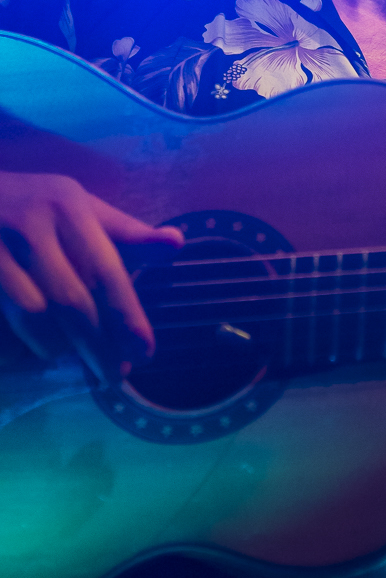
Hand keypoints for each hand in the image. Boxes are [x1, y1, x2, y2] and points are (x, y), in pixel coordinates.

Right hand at [0, 171, 182, 368]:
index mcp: (68, 207)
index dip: (126, 316)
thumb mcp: (78, 206)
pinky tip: (27, 353)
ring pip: (33, 315)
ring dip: (56, 345)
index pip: (105, 270)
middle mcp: (31, 225)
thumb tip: (177, 243)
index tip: (145, 352)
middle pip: (72, 300)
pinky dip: (16, 344)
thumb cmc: (32, 203)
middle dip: (98, 345)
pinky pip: (2, 320)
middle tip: (115, 374)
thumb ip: (124, 233)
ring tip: (73, 358)